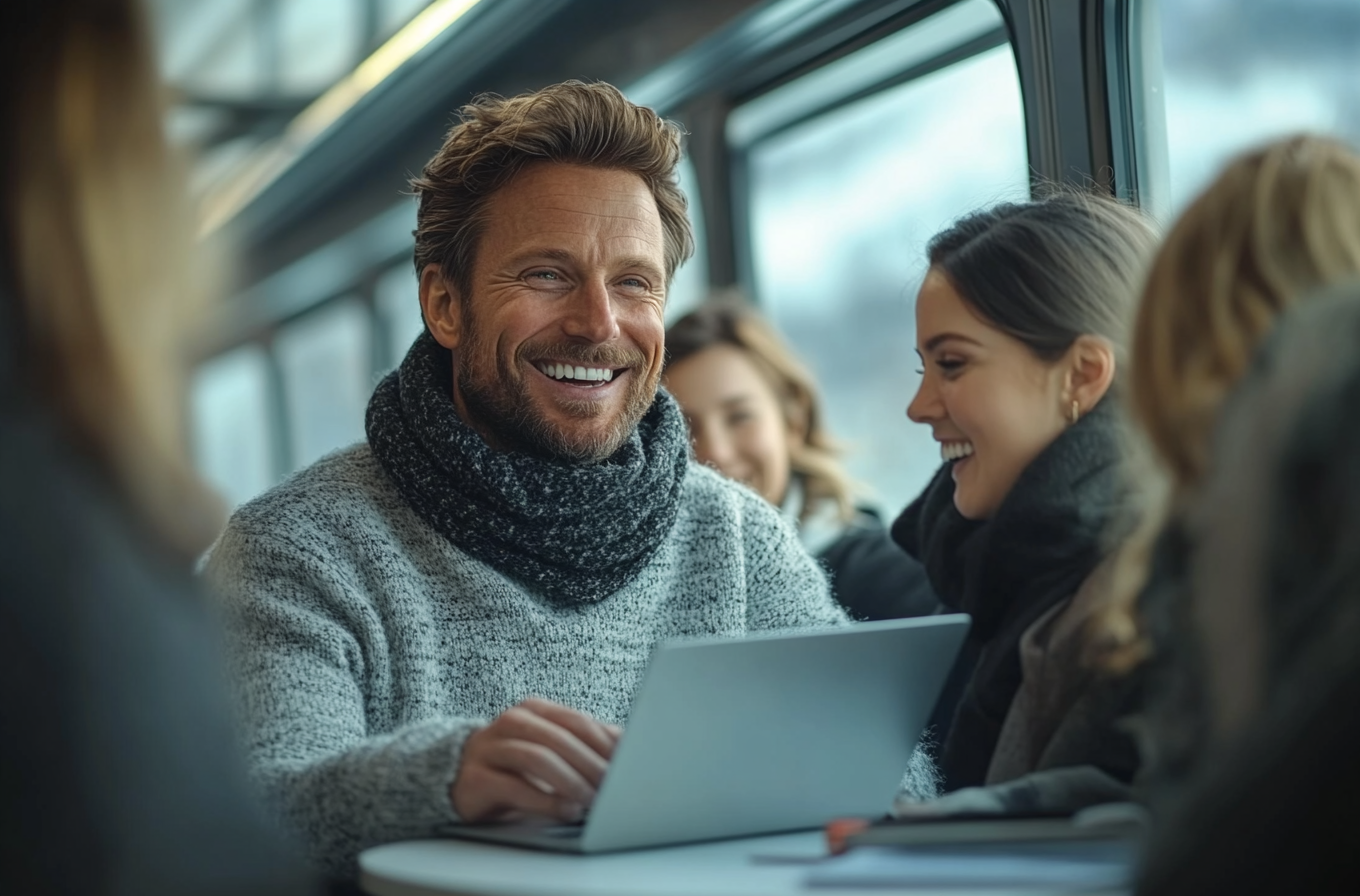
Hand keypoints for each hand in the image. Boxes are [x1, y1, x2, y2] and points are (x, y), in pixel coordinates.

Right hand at [451, 697, 622, 823]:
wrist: (458, 778)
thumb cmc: (516, 765)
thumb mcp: (549, 748)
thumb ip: (583, 745)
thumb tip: (629, 750)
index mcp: (534, 709)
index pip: (577, 721)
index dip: (605, 744)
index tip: (630, 765)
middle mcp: (511, 722)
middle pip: (560, 738)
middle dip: (591, 765)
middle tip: (614, 788)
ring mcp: (490, 748)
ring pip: (537, 757)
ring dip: (571, 781)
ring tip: (592, 801)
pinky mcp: (475, 778)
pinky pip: (514, 787)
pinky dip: (545, 800)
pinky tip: (566, 810)